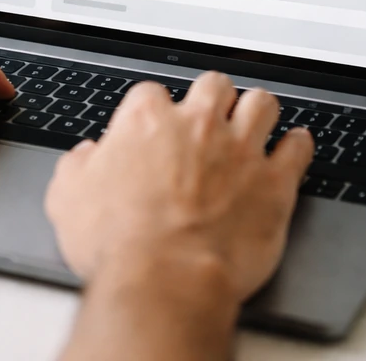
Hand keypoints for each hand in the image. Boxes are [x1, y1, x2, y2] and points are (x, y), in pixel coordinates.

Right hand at [45, 71, 313, 304]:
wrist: (165, 280)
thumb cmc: (118, 245)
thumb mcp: (67, 200)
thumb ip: (77, 168)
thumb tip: (85, 157)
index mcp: (146, 122)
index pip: (151, 94)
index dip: (153, 111)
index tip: (155, 127)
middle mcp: (197, 125)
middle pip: (214, 85)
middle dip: (212, 97)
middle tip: (210, 115)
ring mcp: (241, 149)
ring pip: (261, 103)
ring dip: (257, 111)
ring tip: (255, 120)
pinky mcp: (275, 181)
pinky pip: (297, 147)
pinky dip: (296, 145)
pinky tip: (293, 147)